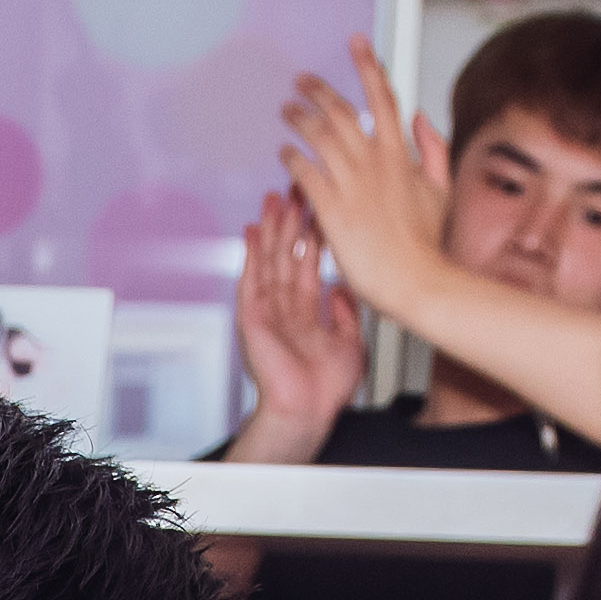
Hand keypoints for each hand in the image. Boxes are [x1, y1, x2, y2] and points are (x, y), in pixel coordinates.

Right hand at [224, 194, 366, 452]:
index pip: (309, 263)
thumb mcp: (350, 343)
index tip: (319, 207)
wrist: (307, 412)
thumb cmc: (326, 390)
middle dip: (292, 221)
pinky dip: (250, 254)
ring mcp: (267, 310)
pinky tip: (251, 230)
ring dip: (271, 227)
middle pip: (287, 253)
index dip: (313, 234)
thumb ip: (346, 315)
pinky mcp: (252, 316)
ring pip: (269, 259)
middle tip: (297, 187)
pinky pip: (250, 278)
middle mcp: (285, 306)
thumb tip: (343, 291)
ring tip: (275, 197)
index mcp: (307, 312)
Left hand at [273, 40, 452, 313]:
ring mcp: (352, 184)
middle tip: (301, 81)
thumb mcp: (440, 189)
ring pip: (319, 136)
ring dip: (298, 119)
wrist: (415, 279)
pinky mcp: (332, 209)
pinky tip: (283, 154)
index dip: (368, 65)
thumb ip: (433, 149)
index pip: (383, 97)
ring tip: (286, 111)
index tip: (356, 42)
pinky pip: (304, 173)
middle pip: (341, 111)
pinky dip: (291, 159)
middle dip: (317, 90)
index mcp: (401, 155)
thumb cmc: (426, 244)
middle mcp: (374, 163)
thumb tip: (422, 118)